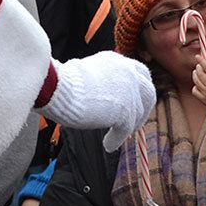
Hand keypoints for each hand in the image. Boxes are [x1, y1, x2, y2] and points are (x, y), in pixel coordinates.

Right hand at [41, 54, 155, 152]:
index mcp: (116, 60)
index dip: (138, 89)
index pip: (138, 72)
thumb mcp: (85, 73)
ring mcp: (129, 90)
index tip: (133, 100)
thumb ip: (99, 80)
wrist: (57, 87)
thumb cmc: (60, 81)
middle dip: (143, 107)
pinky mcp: (126, 110)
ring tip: (117, 136)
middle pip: (148, 91)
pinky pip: (126, 129)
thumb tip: (99, 94)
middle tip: (134, 121)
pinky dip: (117, 139)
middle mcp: (127, 71)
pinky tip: (109, 146)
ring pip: (139, 112)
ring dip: (131, 126)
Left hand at [191, 56, 205, 108]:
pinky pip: (195, 91)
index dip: (201, 61)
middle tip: (198, 66)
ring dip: (195, 75)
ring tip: (196, 73)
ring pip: (196, 81)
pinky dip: (195, 87)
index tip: (197, 57)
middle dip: (198, 68)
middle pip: (200, 73)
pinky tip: (198, 85)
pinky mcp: (204, 100)